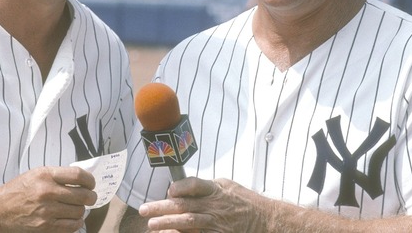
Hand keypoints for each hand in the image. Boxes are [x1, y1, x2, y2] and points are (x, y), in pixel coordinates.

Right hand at [0, 166, 96, 231]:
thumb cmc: (18, 190)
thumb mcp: (36, 174)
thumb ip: (58, 175)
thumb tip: (82, 179)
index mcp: (46, 175)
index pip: (78, 175)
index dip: (90, 180)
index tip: (91, 184)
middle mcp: (47, 192)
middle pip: (83, 195)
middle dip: (91, 197)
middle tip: (90, 197)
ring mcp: (46, 211)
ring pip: (79, 212)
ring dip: (81, 210)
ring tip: (76, 208)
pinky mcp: (45, 227)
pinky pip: (71, 226)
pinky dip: (75, 223)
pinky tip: (71, 219)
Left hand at [138, 177, 277, 232]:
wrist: (267, 221)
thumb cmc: (245, 202)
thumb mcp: (228, 186)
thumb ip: (207, 186)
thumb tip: (183, 187)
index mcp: (217, 190)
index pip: (193, 185)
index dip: (178, 188)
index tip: (168, 191)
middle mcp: (215, 206)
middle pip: (184, 205)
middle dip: (161, 208)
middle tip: (145, 210)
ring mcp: (216, 223)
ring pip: (187, 222)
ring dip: (167, 224)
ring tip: (152, 226)